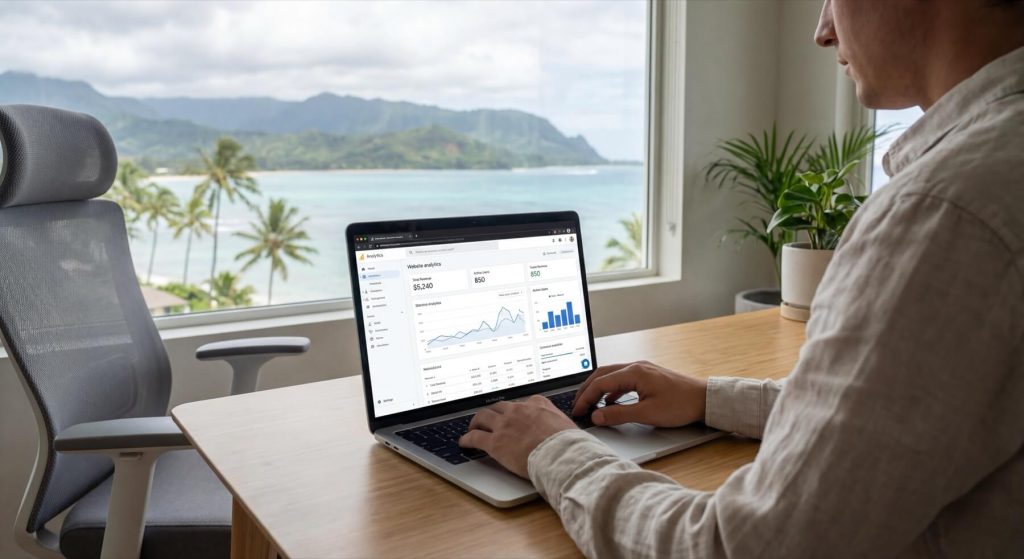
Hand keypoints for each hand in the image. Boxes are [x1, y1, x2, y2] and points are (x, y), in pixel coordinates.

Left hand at [458, 395, 577, 477]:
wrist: (562, 455)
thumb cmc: (568, 445)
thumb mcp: (567, 425)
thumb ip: (558, 422)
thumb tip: (563, 429)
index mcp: (537, 405)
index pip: (522, 403)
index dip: (514, 410)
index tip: (512, 414)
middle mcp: (518, 411)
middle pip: (498, 407)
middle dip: (492, 413)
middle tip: (488, 419)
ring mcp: (505, 425)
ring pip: (482, 417)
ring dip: (476, 422)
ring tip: (472, 427)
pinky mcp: (495, 443)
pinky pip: (475, 437)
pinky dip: (467, 439)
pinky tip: (464, 443)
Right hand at [571, 361, 707, 427]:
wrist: (704, 399)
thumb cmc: (680, 404)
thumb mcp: (647, 413)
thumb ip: (618, 414)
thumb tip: (597, 416)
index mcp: (634, 373)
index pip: (600, 383)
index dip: (585, 397)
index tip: (577, 411)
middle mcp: (636, 366)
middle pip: (602, 374)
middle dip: (587, 390)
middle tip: (577, 405)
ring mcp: (642, 369)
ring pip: (611, 376)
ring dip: (598, 389)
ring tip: (589, 403)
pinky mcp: (648, 376)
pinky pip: (622, 379)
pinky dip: (611, 390)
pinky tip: (610, 402)